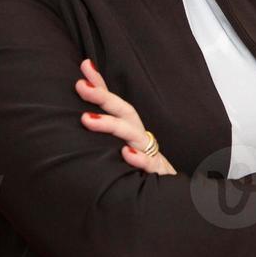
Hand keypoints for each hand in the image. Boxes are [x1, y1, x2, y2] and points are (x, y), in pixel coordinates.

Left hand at [74, 58, 177, 174]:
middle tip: (80, 86)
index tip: (85, 65)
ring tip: (87, 119)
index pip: (115, 103)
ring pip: (133, 135)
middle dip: (103, 97)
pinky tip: (126, 155)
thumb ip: (109, 132)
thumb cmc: (146, 168)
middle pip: (125, 112)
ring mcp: (149, 154)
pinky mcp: (157, 173)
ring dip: (111, 125)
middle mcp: (140, 137)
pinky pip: (150, 164)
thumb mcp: (126, 149)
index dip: (100, 85)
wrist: (174, 191)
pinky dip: (139, 159)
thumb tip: (84, 114)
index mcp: (132, 130)